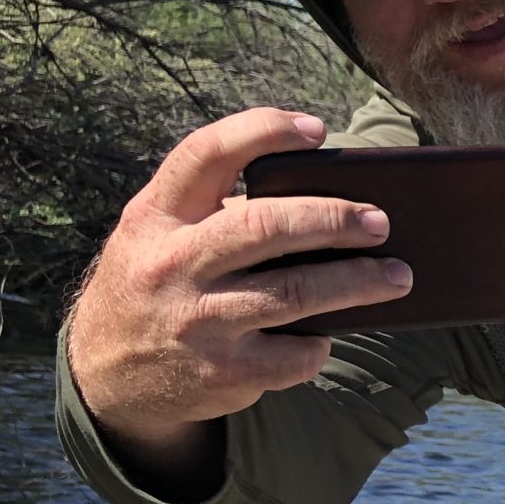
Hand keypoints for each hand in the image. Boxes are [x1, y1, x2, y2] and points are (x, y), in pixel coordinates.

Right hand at [66, 109, 414, 469]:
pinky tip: (330, 333)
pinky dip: (320, 343)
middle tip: (381, 221)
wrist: (106, 373)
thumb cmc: (158, 283)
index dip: (262, 131)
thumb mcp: (159, 235)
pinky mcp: (221, 372)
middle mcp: (171, 265)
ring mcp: (196, 321)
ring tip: (398, 275)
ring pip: (295, 293)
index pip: (205, 154)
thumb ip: (215, 210)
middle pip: (267, 227)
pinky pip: (295, 354)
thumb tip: (328, 203)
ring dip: (359, 282)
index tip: (315, 129)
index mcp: (155, 217)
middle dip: (335, 219)